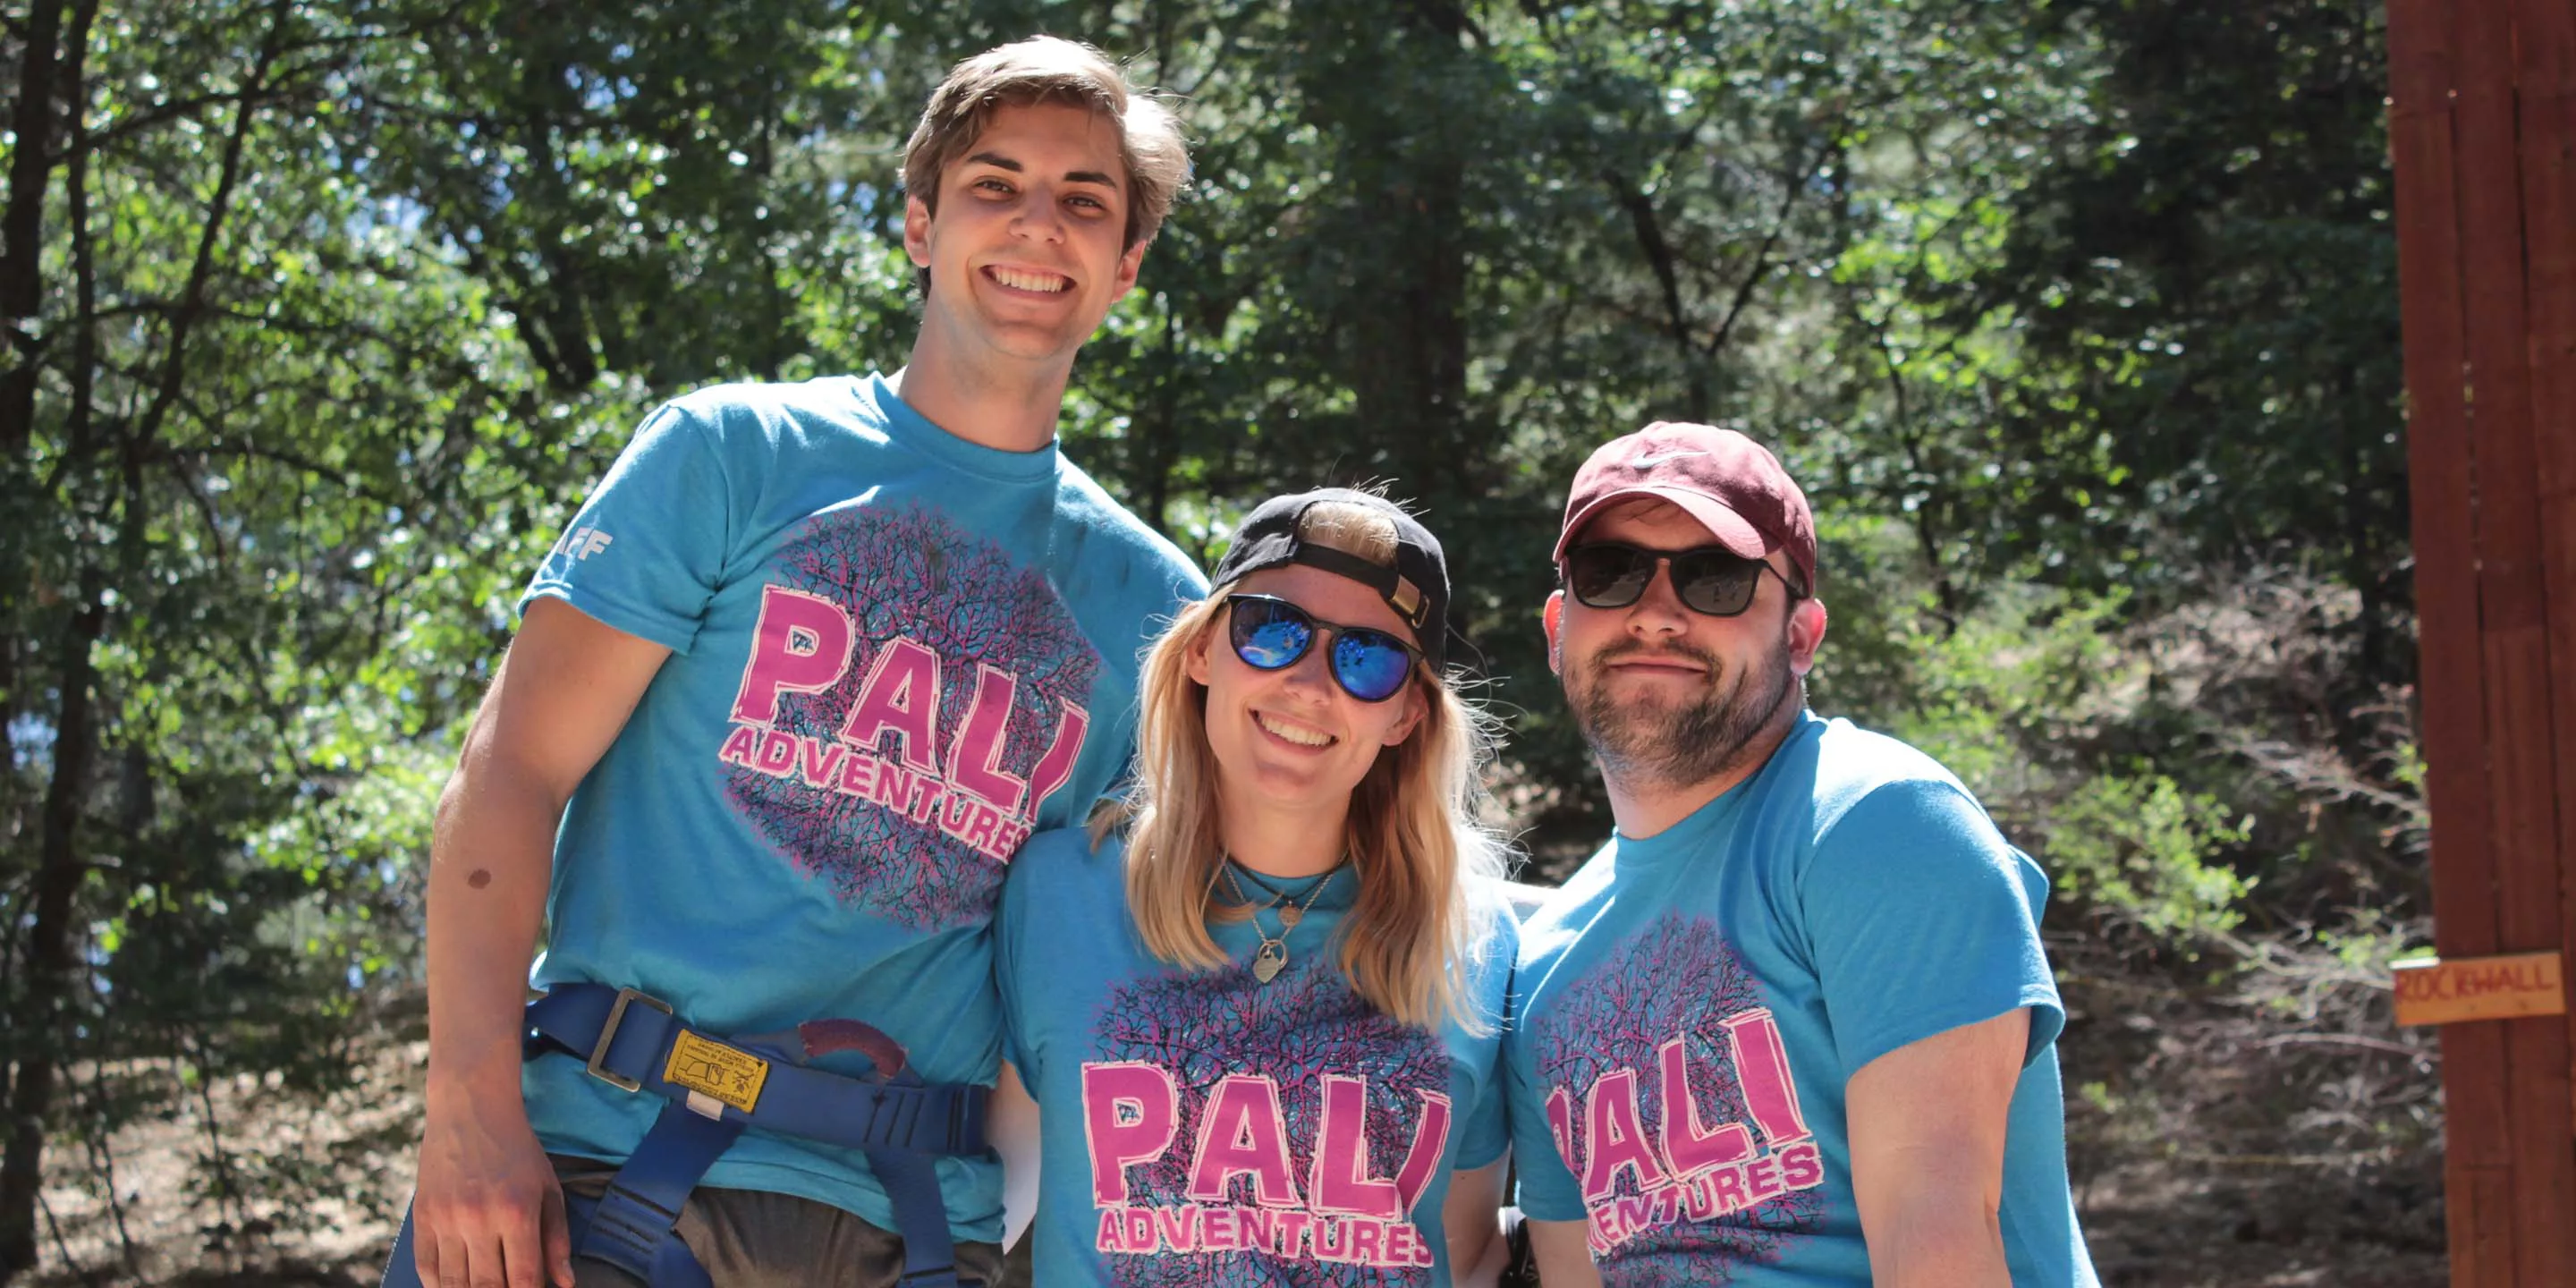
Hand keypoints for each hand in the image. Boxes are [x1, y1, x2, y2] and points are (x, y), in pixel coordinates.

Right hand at [411, 1095, 574, 1287]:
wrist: (471, 1109)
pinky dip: (438, 1286)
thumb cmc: (518, 1150)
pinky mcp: (422, 1217)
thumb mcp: (549, 1188)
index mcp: (518, 1211)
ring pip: (453, 1284)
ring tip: (485, 1287)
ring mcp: (447, 1219)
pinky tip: (453, 1286)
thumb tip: (565, 1283)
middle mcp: (479, 1218)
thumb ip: (557, 1239)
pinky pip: (426, 1268)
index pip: (523, 1279)